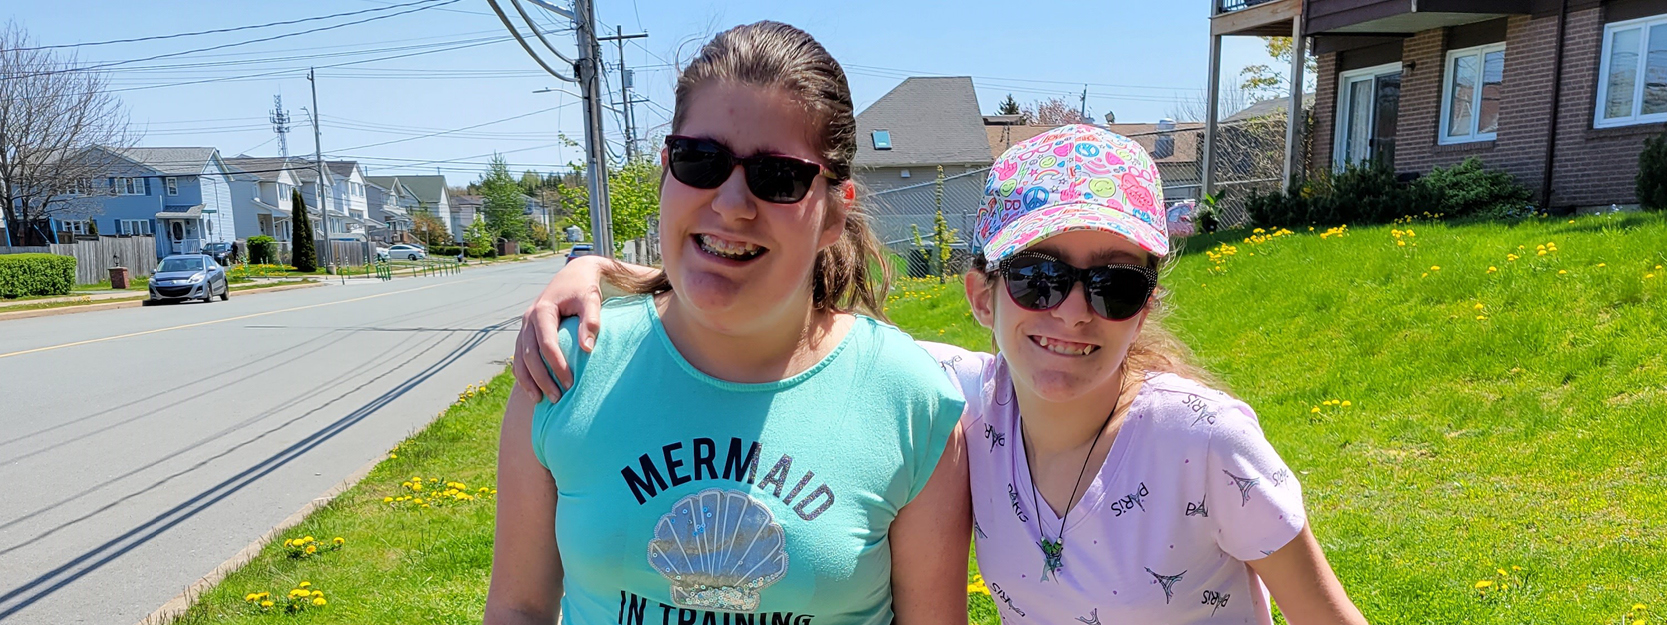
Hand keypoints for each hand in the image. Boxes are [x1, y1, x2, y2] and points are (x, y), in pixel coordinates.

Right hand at [513, 255, 607, 402]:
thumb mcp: (591, 300)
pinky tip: (532, 390)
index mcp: (542, 310)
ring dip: (528, 380)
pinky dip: (523, 374)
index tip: (570, 384)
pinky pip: (519, 357)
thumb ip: (591, 321)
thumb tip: (587, 349)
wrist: (574, 275)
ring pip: (520, 358)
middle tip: (557, 398)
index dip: (557, 365)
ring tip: (540, 400)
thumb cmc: (585, 288)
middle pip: (530, 354)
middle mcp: (528, 319)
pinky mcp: (526, 333)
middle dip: (542, 378)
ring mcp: (525, 326)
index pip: (546, 343)